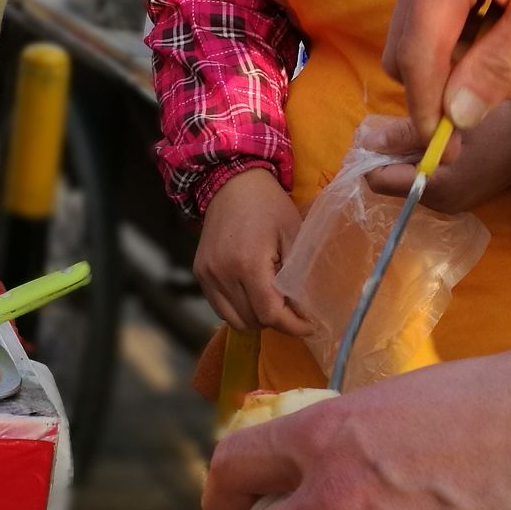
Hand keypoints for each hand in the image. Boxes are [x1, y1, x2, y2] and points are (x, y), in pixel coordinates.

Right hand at [194, 168, 312, 336]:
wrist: (232, 183)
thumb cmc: (269, 205)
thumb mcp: (294, 234)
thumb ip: (299, 275)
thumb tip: (306, 310)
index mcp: (248, 264)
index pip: (270, 314)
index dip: (292, 326)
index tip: (310, 327)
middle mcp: (222, 274)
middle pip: (253, 320)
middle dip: (278, 321)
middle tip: (295, 311)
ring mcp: (207, 276)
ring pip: (235, 320)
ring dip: (257, 318)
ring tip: (273, 303)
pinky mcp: (200, 274)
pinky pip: (220, 308)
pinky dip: (240, 310)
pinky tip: (253, 296)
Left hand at [363, 101, 510, 214]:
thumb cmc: (501, 127)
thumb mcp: (453, 123)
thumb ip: (408, 133)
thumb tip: (367, 140)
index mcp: (437, 188)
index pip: (378, 180)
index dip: (370, 154)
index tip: (375, 128)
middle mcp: (439, 203)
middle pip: (390, 180)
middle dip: (387, 153)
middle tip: (395, 122)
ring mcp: (449, 202)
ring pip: (406, 177)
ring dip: (405, 154)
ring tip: (418, 127)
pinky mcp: (457, 194)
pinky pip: (424, 178)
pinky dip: (421, 159)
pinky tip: (433, 139)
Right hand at [382, 0, 510, 135]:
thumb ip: (500, 64)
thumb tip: (455, 118)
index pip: (416, 51)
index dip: (428, 109)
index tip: (448, 156)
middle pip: (407, 46)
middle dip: (441, 88)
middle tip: (498, 105)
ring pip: (422, 37)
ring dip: (457, 69)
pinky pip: (440, 19)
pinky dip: (465, 46)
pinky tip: (508, 50)